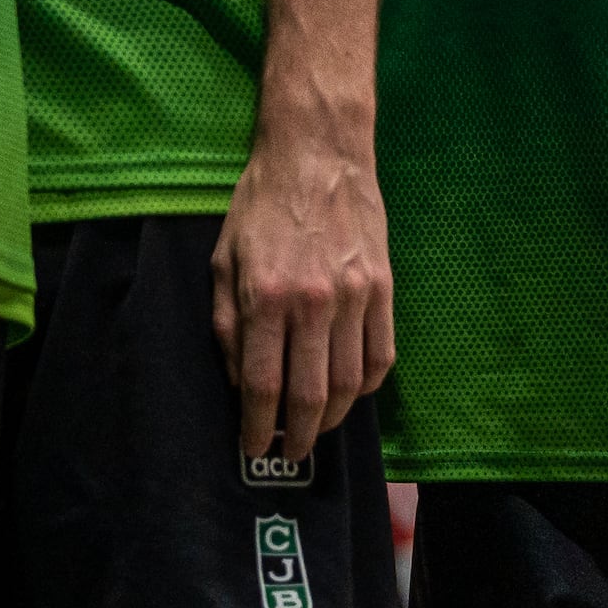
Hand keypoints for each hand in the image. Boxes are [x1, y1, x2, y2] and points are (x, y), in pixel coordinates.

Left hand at [211, 109, 394, 468]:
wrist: (319, 155)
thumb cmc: (261, 204)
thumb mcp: (224, 257)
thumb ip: (228, 322)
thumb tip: (239, 380)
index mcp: (266, 295)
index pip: (263, 383)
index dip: (258, 426)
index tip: (254, 447)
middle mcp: (313, 303)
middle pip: (311, 394)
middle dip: (299, 435)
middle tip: (290, 453)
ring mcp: (355, 298)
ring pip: (352, 384)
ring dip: (335, 418)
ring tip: (318, 430)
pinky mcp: (384, 290)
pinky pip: (381, 356)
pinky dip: (369, 386)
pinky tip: (352, 395)